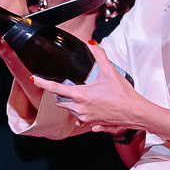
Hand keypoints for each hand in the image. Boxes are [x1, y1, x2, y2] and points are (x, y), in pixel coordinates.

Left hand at [32, 43, 146, 133]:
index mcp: (81, 95)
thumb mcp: (110, 71)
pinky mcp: (93, 125)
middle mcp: (80, 109)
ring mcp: (86, 119)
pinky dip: (83, 114)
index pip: (56, 89)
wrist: (135, 112)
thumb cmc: (123, 94)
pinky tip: (93, 108)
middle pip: (61, 102)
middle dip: (63, 95)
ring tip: (88, 97)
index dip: (43, 83)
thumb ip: (99, 55)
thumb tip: (92, 44)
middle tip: (73, 87)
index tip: (35, 79)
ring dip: (74, 104)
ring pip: (71, 111)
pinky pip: (81, 120)